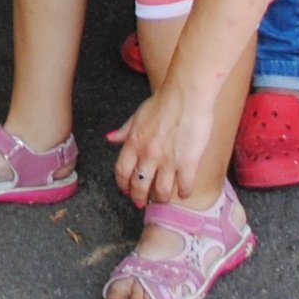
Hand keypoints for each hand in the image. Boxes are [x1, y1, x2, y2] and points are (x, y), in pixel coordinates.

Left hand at [113, 73, 232, 207]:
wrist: (186, 95)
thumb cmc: (164, 101)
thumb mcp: (138, 115)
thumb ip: (125, 130)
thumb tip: (110, 139)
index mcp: (134, 143)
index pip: (122, 172)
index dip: (123, 185)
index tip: (126, 190)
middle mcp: (148, 156)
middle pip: (139, 186)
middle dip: (139, 198)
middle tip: (142, 203)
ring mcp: (168, 161)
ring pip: (161, 191)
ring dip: (161, 199)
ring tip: (163, 199)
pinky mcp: (188, 163)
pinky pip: (184, 186)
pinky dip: (184, 192)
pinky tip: (185, 193)